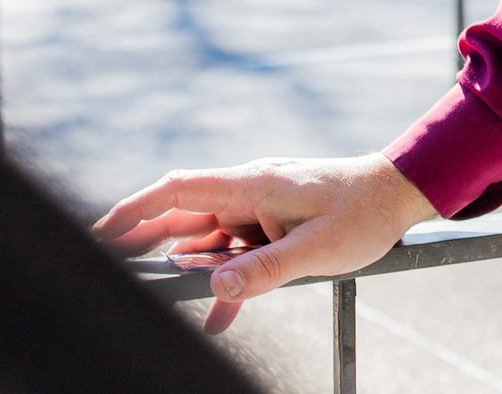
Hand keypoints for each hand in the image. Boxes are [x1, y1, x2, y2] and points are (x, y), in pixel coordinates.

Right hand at [93, 154, 436, 334]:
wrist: (401, 194)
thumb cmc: (364, 213)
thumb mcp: (319, 248)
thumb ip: (267, 269)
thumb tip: (216, 288)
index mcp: (254, 184)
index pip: (180, 189)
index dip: (135, 209)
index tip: (101, 232)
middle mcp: (250, 192)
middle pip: (184, 215)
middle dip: (146, 241)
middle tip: (110, 270)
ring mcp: (260, 208)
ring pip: (209, 239)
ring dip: (188, 268)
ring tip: (155, 297)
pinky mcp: (273, 226)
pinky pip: (238, 254)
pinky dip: (227, 283)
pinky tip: (217, 318)